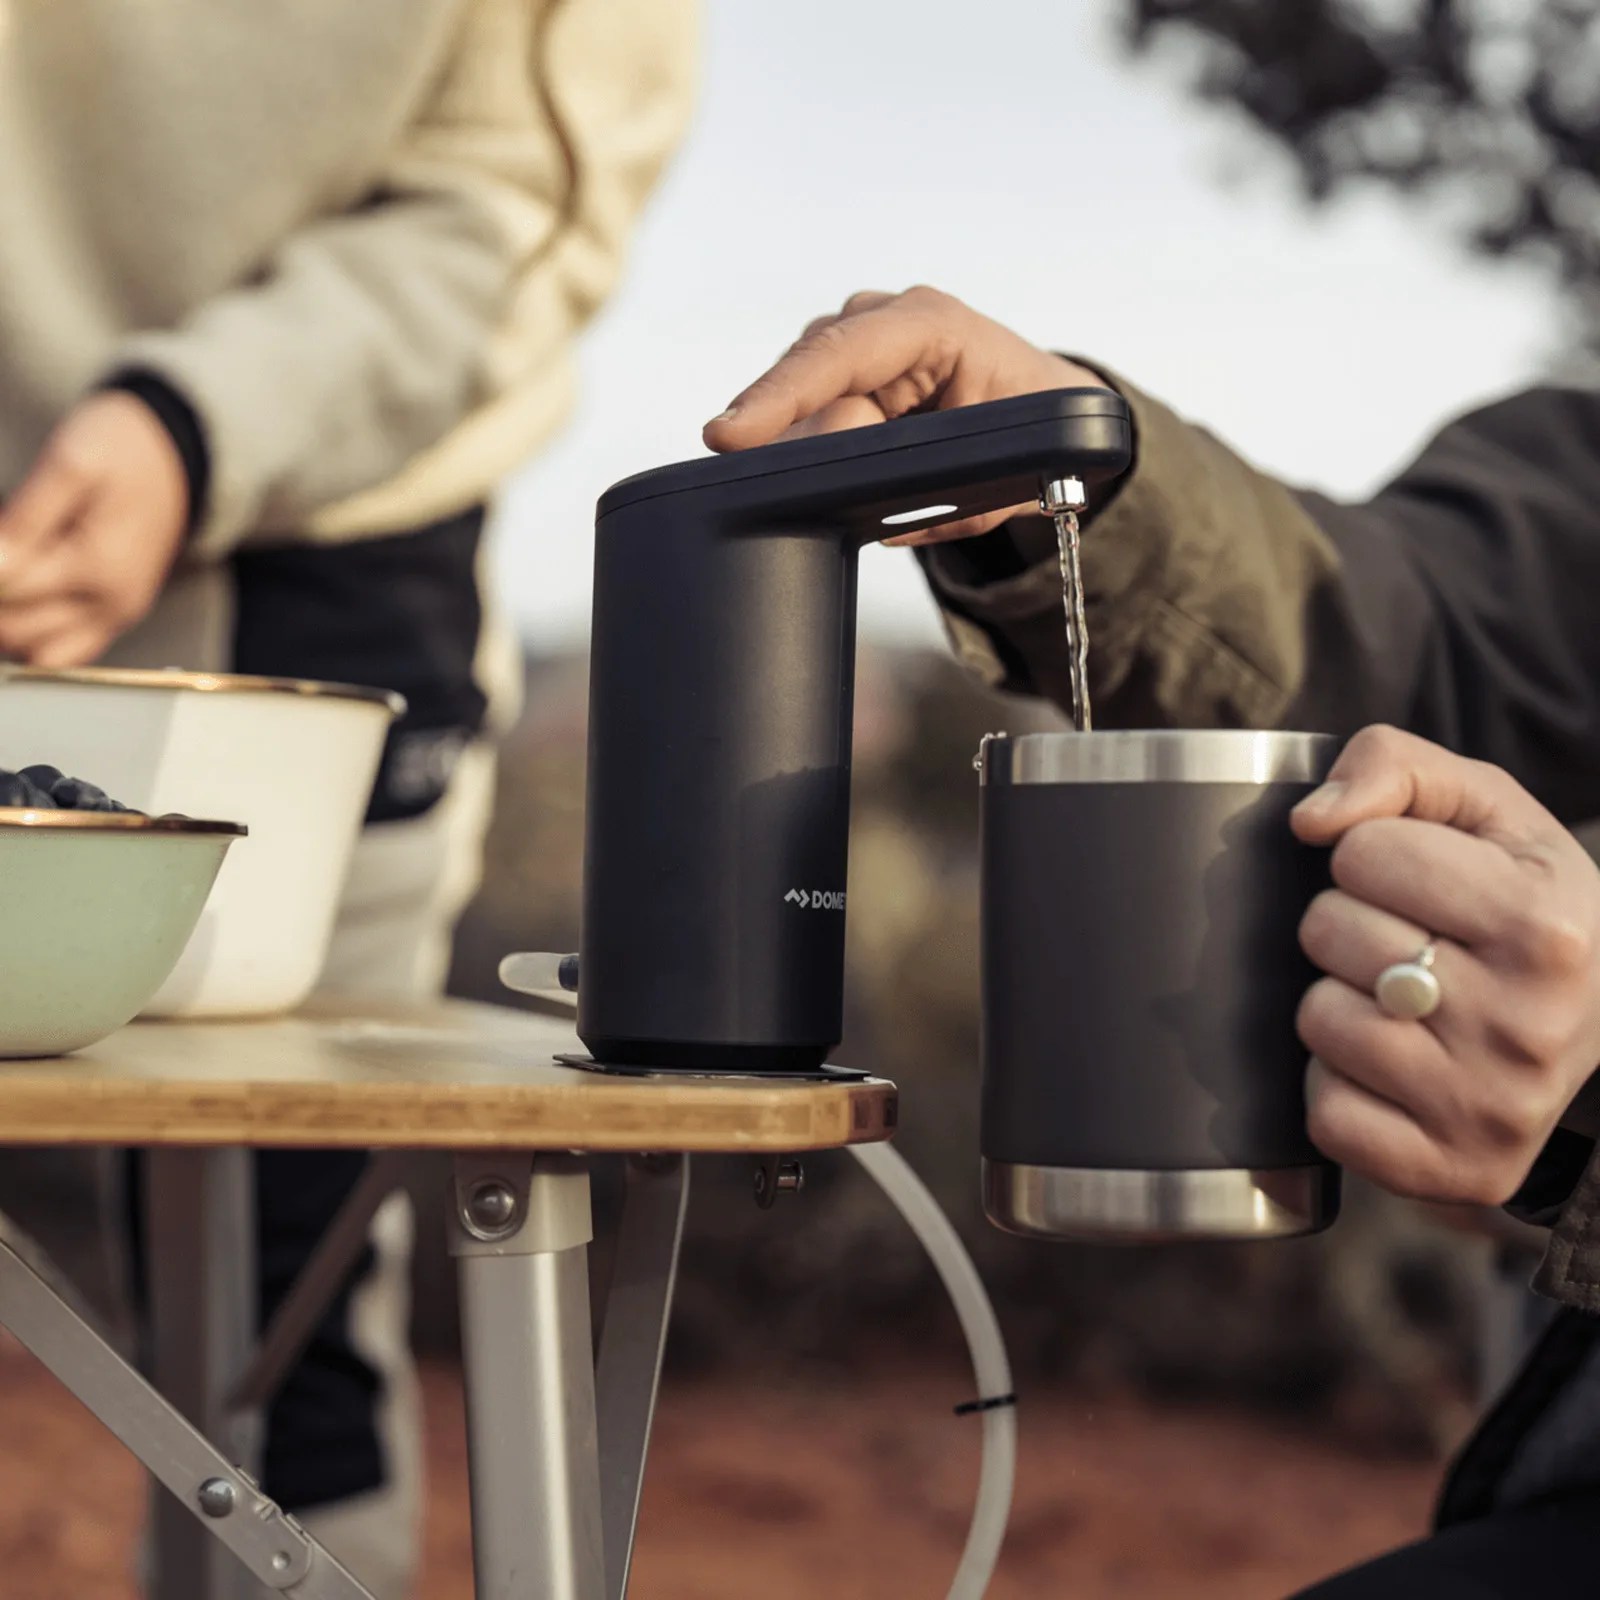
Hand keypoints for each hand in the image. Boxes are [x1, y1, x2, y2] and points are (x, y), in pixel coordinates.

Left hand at [0, 392, 189, 666]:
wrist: (177, 458)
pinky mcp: (116, 616)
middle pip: (15, 628)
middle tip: (0, 549)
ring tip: (7, 573)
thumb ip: (28, 516)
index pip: (7, 587)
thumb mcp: (72, 463)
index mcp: (99, 566)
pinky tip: (20, 600)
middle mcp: (111, 603)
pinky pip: (63, 654)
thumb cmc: (124, 450)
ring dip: (6, 621)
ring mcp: (116, 614)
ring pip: (35, 650)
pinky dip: (31, 638)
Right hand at [703, 287, 1108, 543]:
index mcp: (933, 325)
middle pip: (808, 379)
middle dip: (786, 437)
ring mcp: (861, 336)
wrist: (1044, 403)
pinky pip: (807, 409)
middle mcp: (888, 318)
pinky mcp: (845, 365)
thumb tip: (878, 524)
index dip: (779, 397)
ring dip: (801, 444)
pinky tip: (811, 470)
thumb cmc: (1030, 425)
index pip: (840, 354)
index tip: (729, 438)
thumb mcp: (1001, 470)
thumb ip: (944, 499)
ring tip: (820, 485)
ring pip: (801, 397)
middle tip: (778, 491)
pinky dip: (805, 444)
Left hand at [1291, 724, 1599, 1205]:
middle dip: (1349, 924)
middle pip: (1328, 931)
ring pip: (1317, 1019)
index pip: (1361, 851)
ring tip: (1406, 1004)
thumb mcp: (1484, 809)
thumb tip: (1311, 820)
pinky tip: (1395, 1069)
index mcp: (1542, 922)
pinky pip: (1325, 1113)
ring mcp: (1489, 1106)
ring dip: (1340, 1002)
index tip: (1421, 884)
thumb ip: (1393, 765)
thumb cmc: (1523, 903)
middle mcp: (1526, 1023)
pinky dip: (1339, 1086)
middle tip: (1413, 945)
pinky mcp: (1453, 1170)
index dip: (1372, 856)